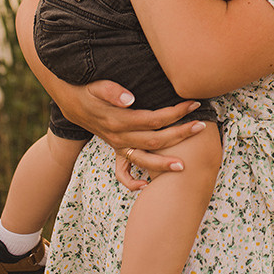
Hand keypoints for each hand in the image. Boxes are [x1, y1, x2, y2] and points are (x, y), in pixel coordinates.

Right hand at [70, 80, 205, 179]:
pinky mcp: (117, 149)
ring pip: (144, 159)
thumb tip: (129, 99)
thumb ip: (111, 92)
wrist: (71, 104)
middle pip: (155, 140)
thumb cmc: (87, 91)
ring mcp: (118, 146)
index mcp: (119, 121)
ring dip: (164, 163)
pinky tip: (146, 186)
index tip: (193, 103)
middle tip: (201, 126)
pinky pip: (123, 172)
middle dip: (180, 134)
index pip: (154, 119)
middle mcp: (119, 137)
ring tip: (185, 166)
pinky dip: (133, 181)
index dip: (175, 113)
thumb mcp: (95, 87)